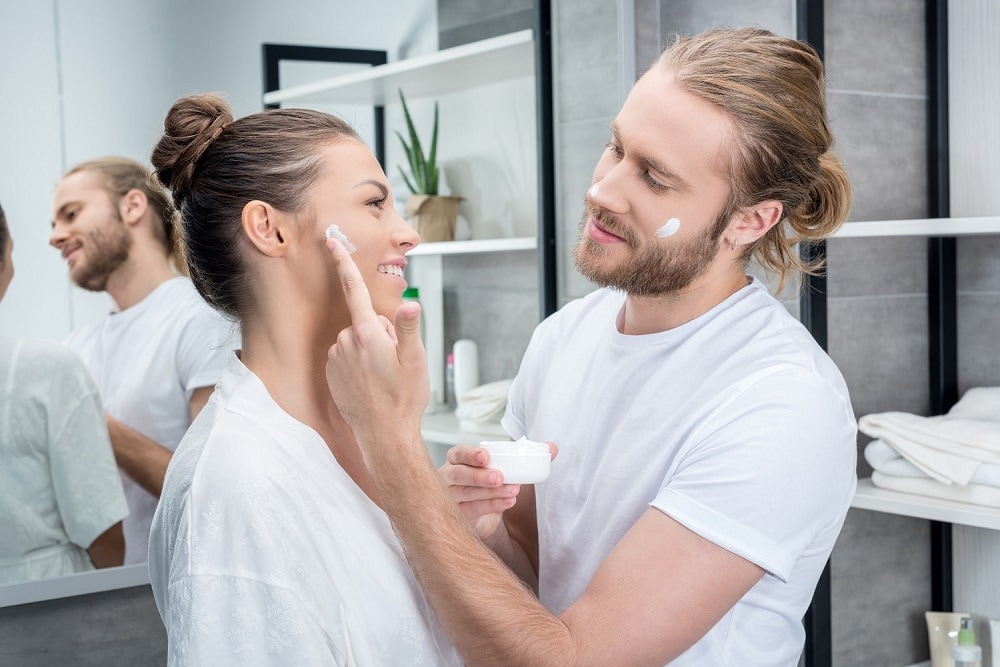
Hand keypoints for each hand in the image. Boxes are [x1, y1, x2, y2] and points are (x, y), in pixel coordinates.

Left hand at [325, 238, 429, 448]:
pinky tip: (370, 384)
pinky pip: (346, 357)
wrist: (384, 435)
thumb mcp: (414, 360)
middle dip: (380, 334)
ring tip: (383, 376)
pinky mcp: (330, 374)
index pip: (354, 289)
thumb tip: (410, 304)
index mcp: (367, 333)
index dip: (343, 263)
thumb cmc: (403, 399)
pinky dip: (358, 365)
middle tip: (395, 362)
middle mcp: (345, 342)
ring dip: (370, 351)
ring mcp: (335, 358)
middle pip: (366, 321)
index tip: (331, 243)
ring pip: (356, 340)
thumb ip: (407, 328)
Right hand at [439, 444, 520, 540]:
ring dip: (490, 492)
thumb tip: (553, 447)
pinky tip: (508, 502)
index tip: (486, 457)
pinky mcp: (457, 515)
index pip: (459, 453)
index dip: (471, 454)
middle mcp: (448, 476)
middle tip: (500, 477)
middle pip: (458, 474)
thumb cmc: (491, 483)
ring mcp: (449, 497)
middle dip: (479, 475)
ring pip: (465, 493)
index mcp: (457, 459)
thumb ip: (528, 456)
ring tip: (512, 491)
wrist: (486, 513)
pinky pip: (472, 510)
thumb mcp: (506, 467)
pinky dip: (492, 505)